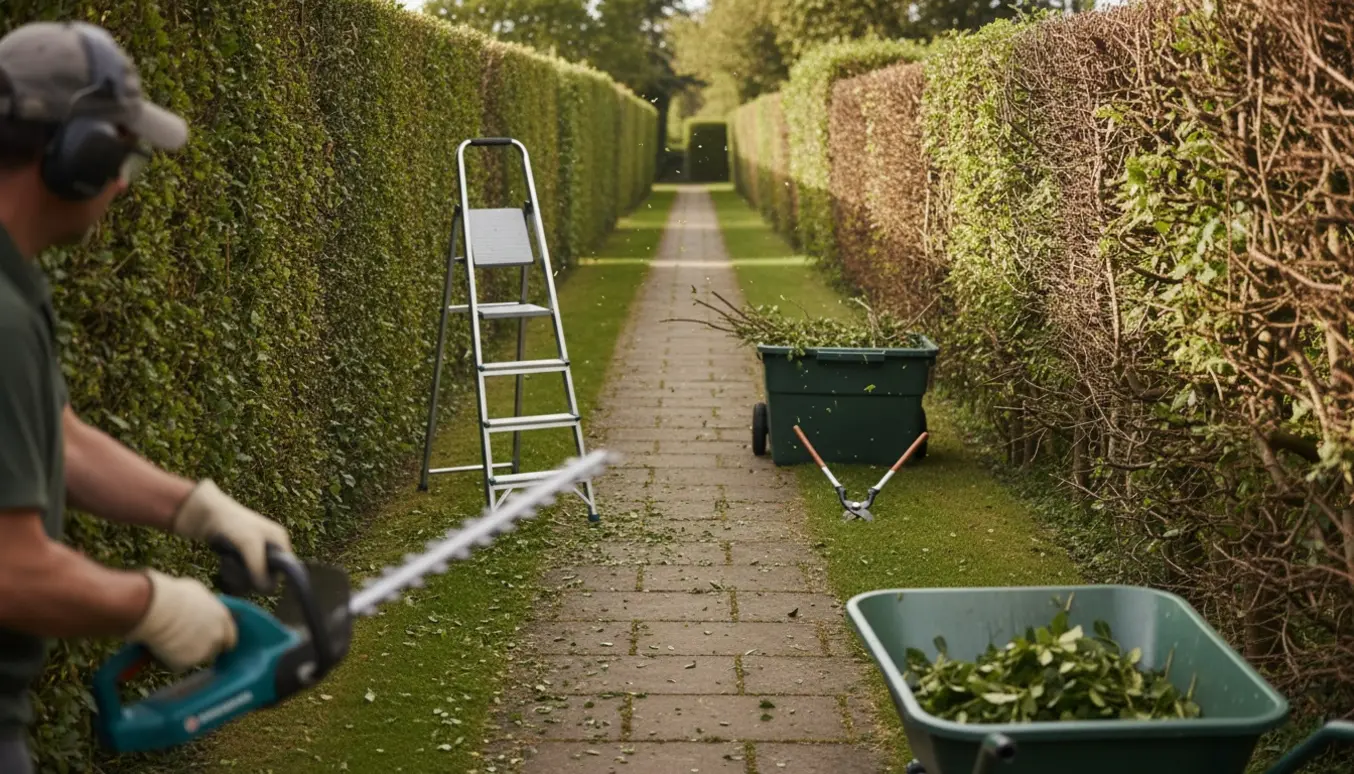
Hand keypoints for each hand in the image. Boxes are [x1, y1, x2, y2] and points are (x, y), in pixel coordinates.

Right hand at [125, 570, 237, 671]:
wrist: (157, 608)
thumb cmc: (172, 595)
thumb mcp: (196, 593)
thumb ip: (204, 606)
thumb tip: (199, 610)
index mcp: (222, 617)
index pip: (229, 635)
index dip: (221, 640)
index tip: (212, 642)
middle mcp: (217, 635)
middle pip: (215, 649)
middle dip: (203, 650)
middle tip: (186, 646)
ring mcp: (204, 650)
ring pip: (195, 658)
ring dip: (185, 654)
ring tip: (166, 640)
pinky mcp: (187, 662)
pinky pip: (177, 665)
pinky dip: (169, 660)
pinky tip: (159, 647)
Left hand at [170, 480, 291, 590]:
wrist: (207, 514)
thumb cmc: (232, 524)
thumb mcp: (249, 544)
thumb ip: (260, 567)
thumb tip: (267, 590)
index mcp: (280, 540)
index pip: (285, 570)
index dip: (270, 577)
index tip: (254, 578)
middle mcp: (271, 547)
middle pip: (267, 576)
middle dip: (250, 577)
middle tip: (235, 569)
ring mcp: (256, 553)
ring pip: (252, 578)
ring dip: (238, 575)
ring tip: (227, 564)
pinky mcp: (242, 557)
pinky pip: (241, 575)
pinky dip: (232, 573)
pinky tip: (224, 564)